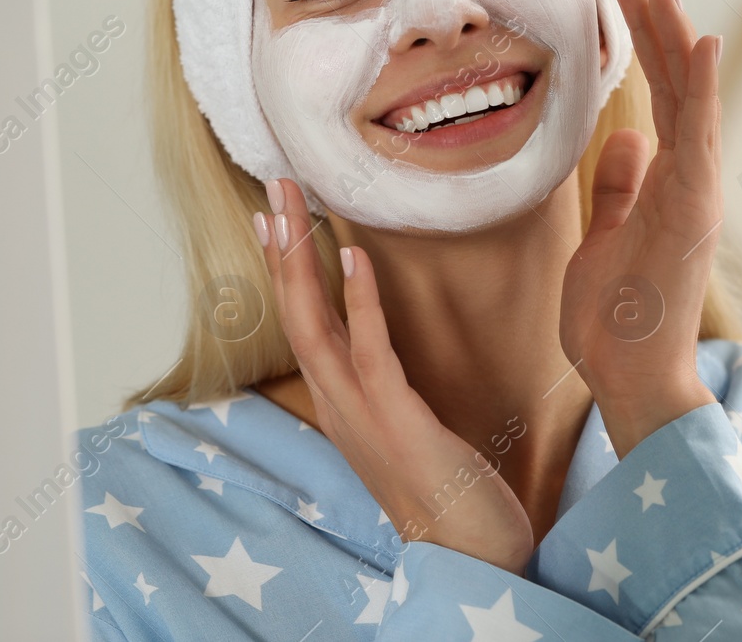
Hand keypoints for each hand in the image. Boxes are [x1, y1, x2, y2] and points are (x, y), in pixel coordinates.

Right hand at [256, 178, 534, 573]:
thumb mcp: (410, 431)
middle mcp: (337, 405)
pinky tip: (352, 254)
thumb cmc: (451, 496)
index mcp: (340, 404)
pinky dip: (358, 299)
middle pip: (293, 312)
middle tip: (271, 186)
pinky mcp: (395, 418)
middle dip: (280, 246)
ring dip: (300, 259)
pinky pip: (370, 348)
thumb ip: (390, 390)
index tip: (271, 218)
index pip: (300, 323)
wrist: (470, 556)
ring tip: (292, 204)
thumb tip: (385, 350)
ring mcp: (360, 413)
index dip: (283, 268)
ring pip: (313, 324)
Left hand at [559, 0, 721, 455]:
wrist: (629, 378)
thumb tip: (625, 141)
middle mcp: (688, 181)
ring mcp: (696, 193)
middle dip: (653, 25)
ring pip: (690, 101)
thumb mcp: (602, 239)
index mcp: (666, 184)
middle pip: (675, 87)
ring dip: (674, 40)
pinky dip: (702, 90)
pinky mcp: (694, 211)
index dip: (642, 44)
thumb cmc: (615, 321)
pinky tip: (701, 44)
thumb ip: (618, 190)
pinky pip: (699, 139)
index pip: (657, 98)